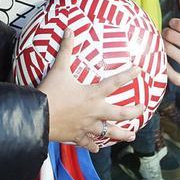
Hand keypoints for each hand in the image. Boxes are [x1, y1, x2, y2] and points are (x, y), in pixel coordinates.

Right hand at [37, 30, 141, 150]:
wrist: (37, 117)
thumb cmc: (50, 92)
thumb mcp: (59, 69)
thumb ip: (66, 50)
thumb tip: (69, 30)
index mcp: (93, 94)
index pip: (115, 83)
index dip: (129, 75)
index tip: (140, 70)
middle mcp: (95, 112)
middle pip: (120, 113)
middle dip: (134, 112)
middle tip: (142, 109)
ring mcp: (87, 126)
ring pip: (109, 132)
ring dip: (122, 134)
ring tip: (131, 136)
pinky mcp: (77, 137)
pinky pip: (88, 143)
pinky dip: (93, 146)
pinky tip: (96, 148)